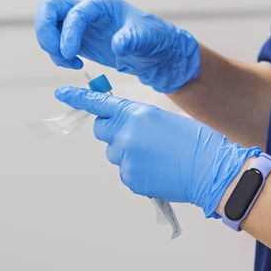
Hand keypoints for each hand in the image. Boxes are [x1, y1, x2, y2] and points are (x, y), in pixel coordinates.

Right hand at [35, 0, 200, 93]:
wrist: (153, 52)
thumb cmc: (152, 40)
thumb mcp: (147, 39)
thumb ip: (133, 39)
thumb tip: (119, 44)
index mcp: (102, 4)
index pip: (76, 11)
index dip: (68, 31)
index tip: (70, 53)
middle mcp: (87, 9)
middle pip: (50, 7)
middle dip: (45, 30)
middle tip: (57, 52)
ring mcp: (79, 23)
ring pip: (48, 25)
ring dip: (50, 46)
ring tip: (69, 62)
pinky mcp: (76, 38)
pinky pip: (55, 42)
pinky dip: (57, 55)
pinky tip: (74, 65)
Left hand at [54, 86, 259, 214]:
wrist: (209, 169)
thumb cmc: (194, 142)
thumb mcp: (163, 119)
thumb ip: (137, 120)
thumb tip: (123, 129)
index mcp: (136, 113)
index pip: (100, 103)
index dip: (79, 97)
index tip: (61, 92)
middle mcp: (125, 134)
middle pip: (102, 130)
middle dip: (112, 132)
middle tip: (136, 137)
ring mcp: (126, 158)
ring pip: (114, 153)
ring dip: (128, 153)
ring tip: (157, 156)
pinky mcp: (130, 178)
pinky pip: (125, 172)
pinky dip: (138, 171)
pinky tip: (158, 170)